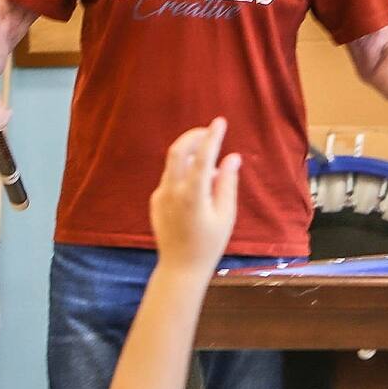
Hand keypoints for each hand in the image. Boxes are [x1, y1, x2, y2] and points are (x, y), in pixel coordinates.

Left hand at [149, 118, 240, 274]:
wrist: (180, 267)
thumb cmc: (209, 243)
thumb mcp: (225, 215)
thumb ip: (227, 183)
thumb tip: (232, 157)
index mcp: (193, 195)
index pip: (203, 157)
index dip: (212, 136)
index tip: (219, 121)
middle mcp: (172, 192)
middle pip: (178, 151)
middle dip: (193, 136)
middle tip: (208, 131)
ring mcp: (161, 195)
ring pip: (173, 164)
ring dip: (191, 156)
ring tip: (212, 170)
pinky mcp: (155, 200)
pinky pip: (170, 178)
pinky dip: (185, 173)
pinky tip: (199, 188)